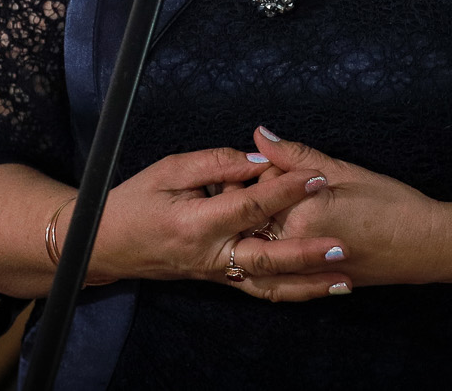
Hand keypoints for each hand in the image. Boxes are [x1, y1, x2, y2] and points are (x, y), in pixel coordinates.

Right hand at [82, 146, 353, 300]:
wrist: (107, 244)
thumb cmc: (135, 201)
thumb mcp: (171, 169)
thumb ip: (217, 163)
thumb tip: (260, 160)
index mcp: (197, 223)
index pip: (250, 206)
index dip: (286, 190)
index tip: (316, 176)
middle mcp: (210, 255)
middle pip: (267, 258)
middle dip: (308, 253)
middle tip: (342, 245)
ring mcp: (216, 273)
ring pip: (269, 285)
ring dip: (309, 285)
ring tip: (344, 280)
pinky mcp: (219, 279)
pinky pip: (259, 288)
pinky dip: (290, 290)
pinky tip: (317, 287)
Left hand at [238, 126, 450, 288]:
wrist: (425, 247)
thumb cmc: (391, 204)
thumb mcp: (344, 171)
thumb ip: (297, 155)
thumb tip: (260, 133)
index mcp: (301, 215)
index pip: (261, 184)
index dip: (271, 168)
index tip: (288, 165)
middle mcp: (294, 247)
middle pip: (255, 215)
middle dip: (263, 196)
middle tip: (292, 185)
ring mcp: (300, 269)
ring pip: (260, 242)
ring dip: (265, 223)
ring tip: (297, 209)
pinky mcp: (309, 282)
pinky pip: (275, 264)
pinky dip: (274, 247)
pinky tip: (292, 232)